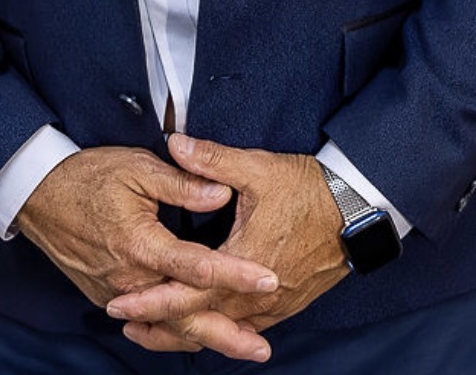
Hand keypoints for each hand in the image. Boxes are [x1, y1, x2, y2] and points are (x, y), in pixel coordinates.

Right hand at [16, 146, 278, 328]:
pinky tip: (198, 333)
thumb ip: (182, 184)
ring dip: (205, 336)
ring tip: (242, 347)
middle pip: (184, 315)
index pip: (198, 266)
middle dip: (226, 333)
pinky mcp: (107, 296)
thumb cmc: (89, 175)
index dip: (236, 274)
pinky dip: (174, 330)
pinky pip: (147, 321)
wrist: (38, 194)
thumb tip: (223, 194)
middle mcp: (130, 278)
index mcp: (141, 244)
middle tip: (261, 348)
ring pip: (166, 325)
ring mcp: (116, 293)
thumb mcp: (136, 167)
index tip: (269, 278)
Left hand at [105, 134, 346, 356]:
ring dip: (185, 331)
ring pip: (221, 329)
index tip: (120, 303)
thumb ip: (212, 159)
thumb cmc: (306, 188)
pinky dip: (217, 330)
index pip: (187, 291)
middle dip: (158, 324)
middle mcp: (256, 294)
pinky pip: (244, 328)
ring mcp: (272, 305)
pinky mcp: (284, 305)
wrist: (356, 210)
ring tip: (152, 331)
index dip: (151, 299)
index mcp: (243, 262)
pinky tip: (202, 328)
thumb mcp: (257, 168)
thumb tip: (174, 143)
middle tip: (123, 321)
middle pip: (199, 320)